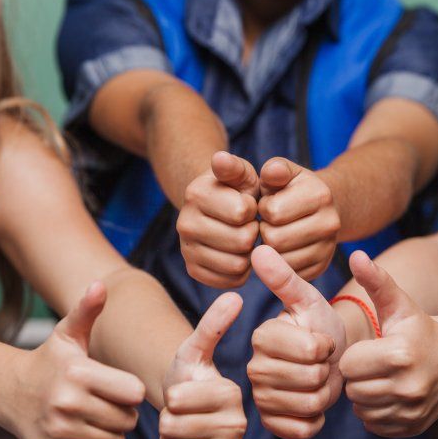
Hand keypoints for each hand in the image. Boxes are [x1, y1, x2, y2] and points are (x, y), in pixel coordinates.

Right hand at [7, 283, 145, 438]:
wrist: (8, 392)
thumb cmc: (51, 360)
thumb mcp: (68, 334)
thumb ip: (87, 310)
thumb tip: (100, 285)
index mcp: (78, 373)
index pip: (133, 393)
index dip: (131, 391)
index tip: (119, 386)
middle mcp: (67, 403)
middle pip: (127, 420)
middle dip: (124, 414)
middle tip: (108, 404)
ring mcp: (58, 431)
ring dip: (112, 434)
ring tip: (97, 419)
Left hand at [160, 293, 246, 438]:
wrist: (188, 407)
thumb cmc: (189, 373)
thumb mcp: (194, 347)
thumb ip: (212, 324)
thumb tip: (235, 295)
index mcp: (233, 393)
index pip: (178, 401)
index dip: (169, 397)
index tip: (181, 391)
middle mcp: (239, 425)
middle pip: (174, 428)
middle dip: (166, 420)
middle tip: (178, 412)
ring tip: (180, 426)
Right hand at [177, 151, 259, 287]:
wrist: (216, 209)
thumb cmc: (236, 190)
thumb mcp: (240, 173)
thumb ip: (234, 166)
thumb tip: (220, 157)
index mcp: (195, 194)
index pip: (242, 212)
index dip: (253, 209)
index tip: (248, 204)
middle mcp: (184, 223)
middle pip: (242, 241)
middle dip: (253, 232)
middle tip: (249, 224)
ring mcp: (186, 249)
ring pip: (238, 265)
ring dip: (250, 253)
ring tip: (244, 238)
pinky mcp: (193, 270)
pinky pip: (232, 281)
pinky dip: (243, 271)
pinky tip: (239, 254)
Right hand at [247, 245, 345, 438]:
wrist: (330, 358)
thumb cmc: (320, 325)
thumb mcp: (308, 299)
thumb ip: (284, 278)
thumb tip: (259, 249)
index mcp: (262, 336)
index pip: (311, 349)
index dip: (327, 345)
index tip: (322, 338)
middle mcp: (254, 368)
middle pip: (310, 379)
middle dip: (327, 370)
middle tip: (322, 362)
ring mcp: (261, 398)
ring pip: (309, 404)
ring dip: (325, 394)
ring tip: (319, 380)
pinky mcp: (272, 423)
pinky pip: (302, 429)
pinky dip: (317, 419)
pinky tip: (315, 403)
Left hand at [259, 158, 340, 280]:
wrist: (321, 208)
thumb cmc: (292, 189)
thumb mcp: (284, 172)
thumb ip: (274, 169)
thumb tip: (271, 172)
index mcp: (320, 195)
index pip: (273, 212)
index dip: (262, 208)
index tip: (267, 204)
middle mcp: (330, 223)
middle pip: (275, 239)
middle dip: (264, 230)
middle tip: (267, 223)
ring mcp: (328, 248)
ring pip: (281, 260)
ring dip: (269, 249)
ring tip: (273, 234)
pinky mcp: (321, 267)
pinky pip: (288, 274)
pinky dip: (278, 265)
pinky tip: (280, 249)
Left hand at [339, 252, 437, 436]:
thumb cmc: (420, 329)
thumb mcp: (399, 304)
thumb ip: (376, 280)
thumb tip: (355, 255)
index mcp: (400, 354)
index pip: (348, 365)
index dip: (354, 356)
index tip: (370, 349)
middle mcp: (409, 386)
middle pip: (353, 390)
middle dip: (358, 377)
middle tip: (374, 365)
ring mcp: (413, 410)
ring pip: (362, 409)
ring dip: (366, 396)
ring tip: (382, 379)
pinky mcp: (413, 427)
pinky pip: (374, 425)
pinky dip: (377, 413)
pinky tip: (390, 395)